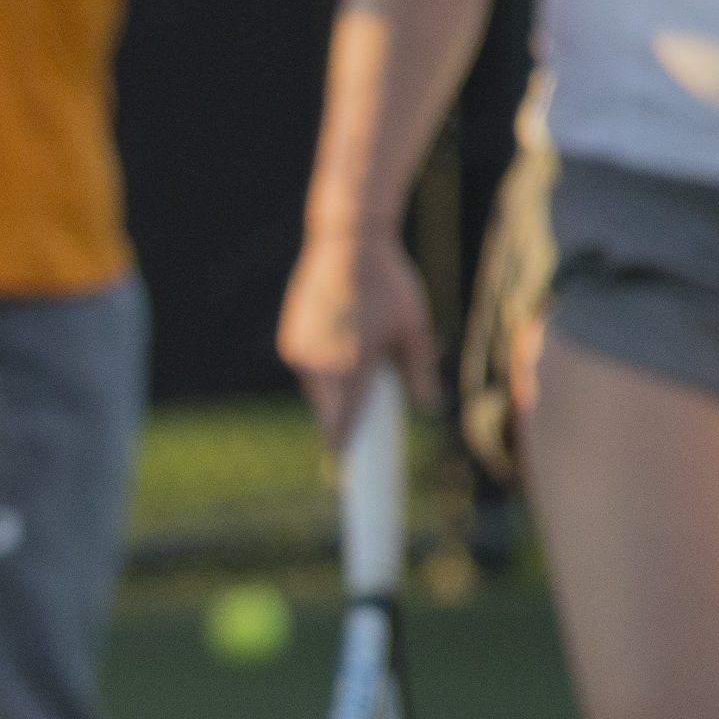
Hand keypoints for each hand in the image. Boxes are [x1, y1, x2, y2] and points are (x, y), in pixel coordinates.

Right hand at [278, 224, 440, 446]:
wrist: (348, 243)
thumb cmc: (390, 286)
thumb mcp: (414, 330)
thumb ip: (419, 374)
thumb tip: (429, 409)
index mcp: (351, 369)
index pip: (344, 425)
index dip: (347, 450)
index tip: (347, 474)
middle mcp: (319, 366)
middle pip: (330, 412)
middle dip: (346, 416)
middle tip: (367, 412)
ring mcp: (299, 353)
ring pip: (318, 391)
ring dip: (335, 390)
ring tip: (360, 359)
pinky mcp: (289, 339)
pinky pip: (308, 368)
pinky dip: (323, 368)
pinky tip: (343, 344)